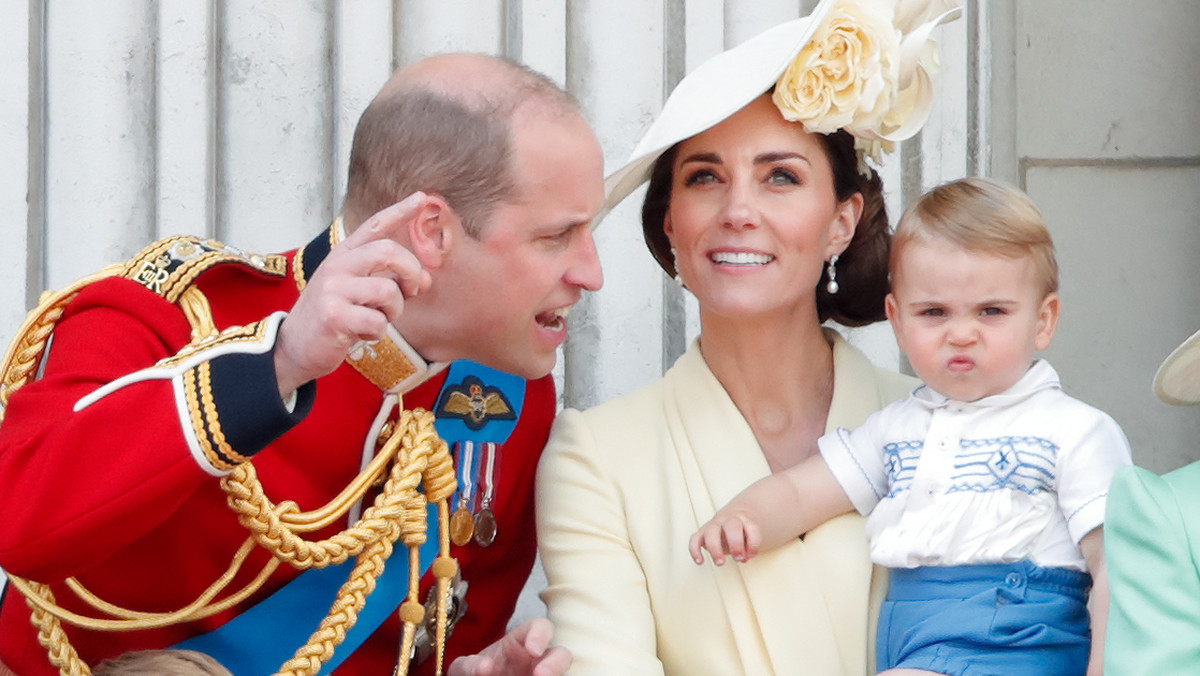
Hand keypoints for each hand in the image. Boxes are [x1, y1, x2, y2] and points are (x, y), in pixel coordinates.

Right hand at [274, 192, 434, 395]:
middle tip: (411, 291)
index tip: (422, 198)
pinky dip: (378, 333)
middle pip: (389, 252)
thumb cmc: (333, 317)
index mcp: (343, 255)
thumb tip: (425, 279)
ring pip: (389, 291)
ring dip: (394, 311)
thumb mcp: (359, 292)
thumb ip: (391, 280)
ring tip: (377, 319)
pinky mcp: (333, 316)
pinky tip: (362, 335)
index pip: (375, 226)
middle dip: (411, 272)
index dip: (400, 211)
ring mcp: (333, 289)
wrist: (294, 347)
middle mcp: (337, 266)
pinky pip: (378, 322)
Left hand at [447, 618, 570, 675]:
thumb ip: (469, 666)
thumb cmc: (475, 674)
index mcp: (519, 643)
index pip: (539, 627)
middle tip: (541, 675)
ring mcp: (541, 675)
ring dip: (556, 674)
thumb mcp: (465, 668)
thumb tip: (485, 667)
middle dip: (555, 663)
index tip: (532, 649)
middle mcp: (536, 661)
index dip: (540, 634)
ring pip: (564, 673)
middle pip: (561, 653)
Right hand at [688, 509, 762, 565]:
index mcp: (745, 518)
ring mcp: (715, 524)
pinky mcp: (703, 532)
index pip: (752, 528)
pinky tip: (700, 561)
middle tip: (738, 558)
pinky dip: (695, 550)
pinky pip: (695, 538)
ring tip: (720, 563)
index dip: (753, 544)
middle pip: (732, 526)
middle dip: (735, 544)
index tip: (751, 555)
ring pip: (711, 531)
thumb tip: (743, 558)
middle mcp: (729, 518)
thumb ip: (750, 546)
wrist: (737, 513)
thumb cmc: (745, 529)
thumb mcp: (752, 536)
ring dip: (715, 548)